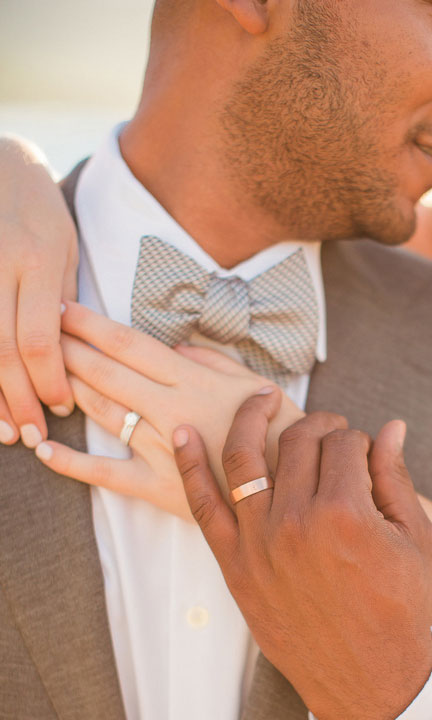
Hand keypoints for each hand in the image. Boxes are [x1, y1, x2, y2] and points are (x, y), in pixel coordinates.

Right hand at [0, 137, 77, 445]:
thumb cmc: (37, 210)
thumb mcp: (63, 249)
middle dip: (18, 399)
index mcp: (34, 260)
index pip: (38, 339)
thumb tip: (63, 358)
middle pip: (1, 349)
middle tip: (32, 435)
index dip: (49, 381)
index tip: (61, 408)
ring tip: (4, 430)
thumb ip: (60, 301)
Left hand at [33, 301, 302, 517]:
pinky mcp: (159, 488)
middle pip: (106, 372)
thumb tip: (177, 347)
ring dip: (66, 390)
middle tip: (35, 331)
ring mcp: (163, 449)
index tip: (62, 308)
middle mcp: (172, 410)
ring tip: (36, 373)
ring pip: (102, 413)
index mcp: (194, 381)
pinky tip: (42, 449)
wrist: (300, 492)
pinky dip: (70, 463)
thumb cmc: (285, 436)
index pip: (130, 345)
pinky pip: (105, 475)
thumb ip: (215, 363)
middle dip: (66, 348)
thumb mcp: (259, 387)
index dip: (91, 325)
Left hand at [174, 390, 431, 719]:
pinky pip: (202, 505)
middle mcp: (296, 521)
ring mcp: (258, 542)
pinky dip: (189, 466)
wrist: (368, 676)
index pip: (344, 444)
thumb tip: (391, 428)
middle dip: (317, 425)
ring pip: (244, 457)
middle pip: (297, 442)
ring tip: (260, 399)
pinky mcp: (233, 565)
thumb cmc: (400, 608)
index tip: (362, 452)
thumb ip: (396, 479)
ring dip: (249, 418)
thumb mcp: (417, 541)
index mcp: (347, 512)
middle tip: (328, 430)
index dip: (357, 440)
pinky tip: (183, 434)